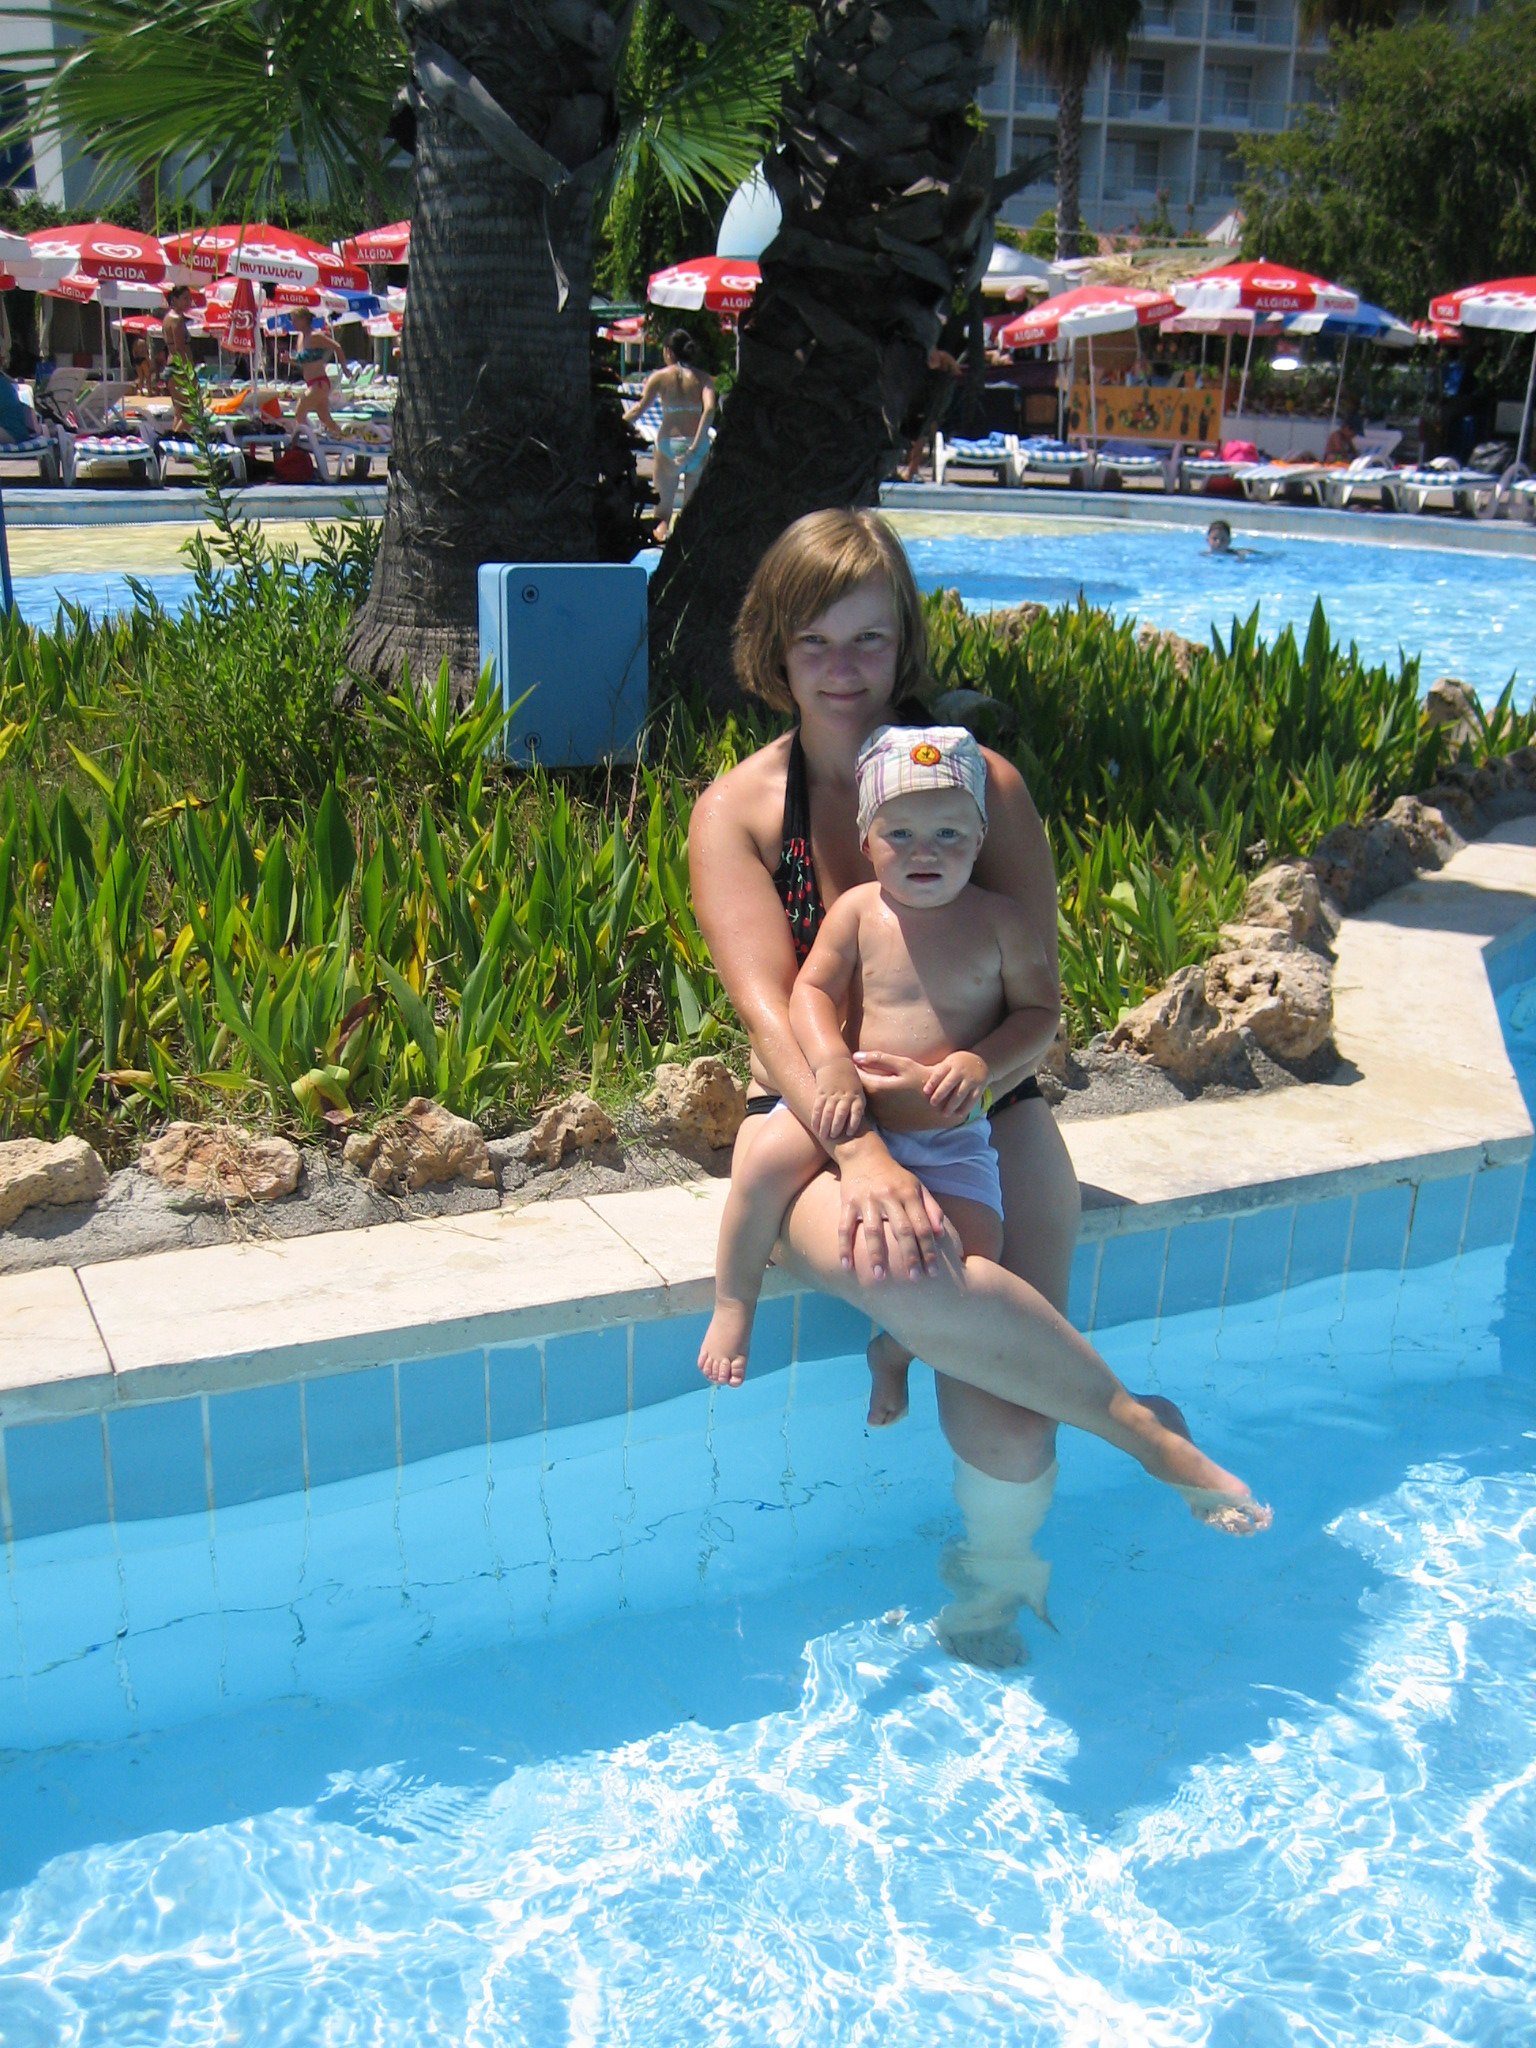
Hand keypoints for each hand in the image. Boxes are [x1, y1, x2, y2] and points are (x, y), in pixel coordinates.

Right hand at [811, 1057, 864, 1142]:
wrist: (835, 1061)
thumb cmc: (849, 1078)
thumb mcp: (858, 1090)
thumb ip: (858, 1105)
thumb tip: (857, 1123)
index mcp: (856, 1096)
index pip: (856, 1112)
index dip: (853, 1124)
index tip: (849, 1133)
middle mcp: (844, 1095)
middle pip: (840, 1114)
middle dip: (836, 1127)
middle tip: (833, 1137)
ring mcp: (832, 1093)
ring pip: (828, 1112)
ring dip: (825, 1125)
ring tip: (823, 1136)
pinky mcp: (821, 1091)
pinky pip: (817, 1107)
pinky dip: (815, 1118)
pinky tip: (814, 1127)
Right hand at [833, 1131, 950, 1281]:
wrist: (863, 1154)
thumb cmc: (894, 1176)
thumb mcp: (917, 1186)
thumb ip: (931, 1208)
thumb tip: (941, 1233)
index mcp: (909, 1194)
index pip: (922, 1226)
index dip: (929, 1249)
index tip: (934, 1271)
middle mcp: (889, 1197)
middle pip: (902, 1230)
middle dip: (909, 1255)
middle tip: (914, 1279)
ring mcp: (867, 1200)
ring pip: (873, 1230)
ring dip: (876, 1254)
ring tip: (879, 1277)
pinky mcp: (848, 1202)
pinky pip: (845, 1227)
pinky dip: (844, 1247)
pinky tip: (846, 1266)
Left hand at [852, 1050, 966, 1129]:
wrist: (943, 1103)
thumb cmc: (923, 1079)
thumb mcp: (904, 1065)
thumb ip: (878, 1059)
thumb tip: (855, 1056)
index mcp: (877, 1089)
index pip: (856, 1077)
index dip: (856, 1069)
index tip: (859, 1063)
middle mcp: (877, 1107)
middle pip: (861, 1092)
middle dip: (862, 1082)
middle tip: (867, 1072)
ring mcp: (883, 1119)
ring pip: (868, 1104)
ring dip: (870, 1094)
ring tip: (879, 1084)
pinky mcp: (890, 1125)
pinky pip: (878, 1113)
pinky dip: (879, 1105)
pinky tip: (890, 1097)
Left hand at [922, 1049, 988, 1116]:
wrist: (979, 1062)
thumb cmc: (954, 1065)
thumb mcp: (945, 1063)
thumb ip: (931, 1073)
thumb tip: (908, 1078)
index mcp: (949, 1064)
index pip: (940, 1072)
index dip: (933, 1081)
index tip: (925, 1091)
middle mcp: (960, 1071)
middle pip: (950, 1082)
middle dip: (941, 1093)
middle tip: (932, 1103)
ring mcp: (971, 1079)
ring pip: (961, 1092)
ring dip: (952, 1103)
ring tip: (944, 1114)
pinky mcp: (979, 1087)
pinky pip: (973, 1098)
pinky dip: (966, 1107)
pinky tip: (958, 1115)